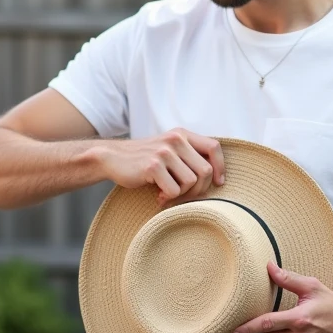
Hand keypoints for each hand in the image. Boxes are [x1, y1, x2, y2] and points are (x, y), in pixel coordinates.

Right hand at [99, 128, 225, 206]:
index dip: (220, 167)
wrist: (112, 158)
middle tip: (184, 196)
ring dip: (182, 195)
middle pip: (205, 171)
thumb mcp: (169, 150)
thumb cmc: (145, 160)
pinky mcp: (153, 166)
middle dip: (199, 190)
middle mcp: (176, 139)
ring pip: (191, 182)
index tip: (218, 183)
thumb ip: (190, 156)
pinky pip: (174, 190)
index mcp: (182, 134)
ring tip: (167, 194)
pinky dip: (168, 198)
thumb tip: (217, 179)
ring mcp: (164, 152)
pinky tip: (158, 196)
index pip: (214, 147)